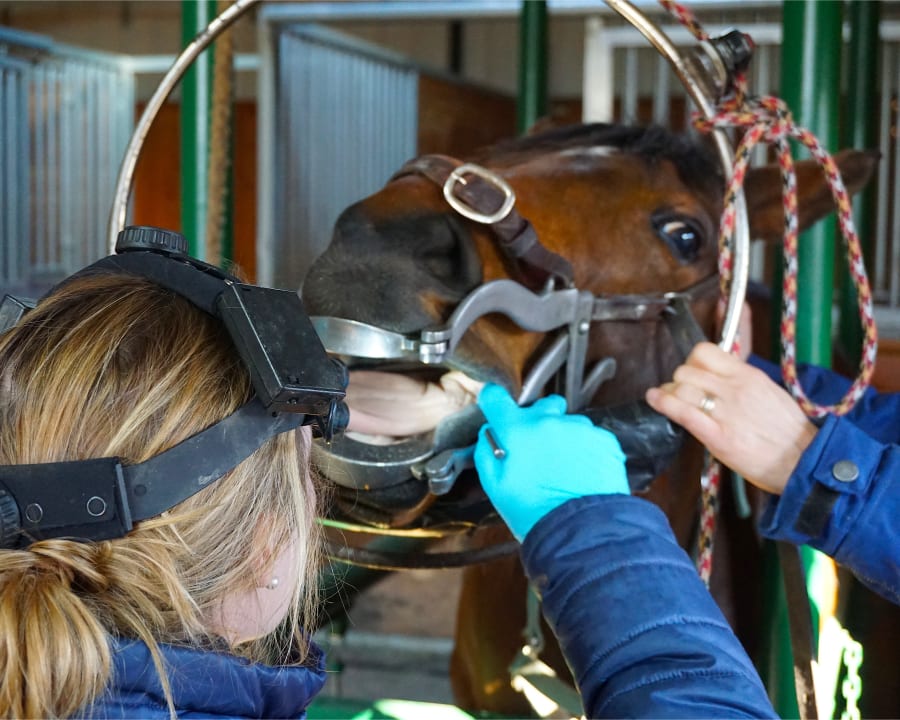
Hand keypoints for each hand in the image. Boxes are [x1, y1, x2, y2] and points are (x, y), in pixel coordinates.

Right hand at [475, 384, 628, 541]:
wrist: (580, 531)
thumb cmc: (534, 512)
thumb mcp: (494, 486)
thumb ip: (486, 451)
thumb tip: (490, 434)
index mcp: (516, 430)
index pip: (496, 398)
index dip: (493, 401)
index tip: (495, 405)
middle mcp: (547, 421)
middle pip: (540, 405)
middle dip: (537, 421)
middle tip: (536, 449)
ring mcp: (578, 428)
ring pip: (567, 423)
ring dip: (563, 437)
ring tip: (563, 469)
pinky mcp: (603, 440)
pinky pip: (590, 436)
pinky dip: (585, 449)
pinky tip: (581, 473)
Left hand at [644, 342, 817, 494]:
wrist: (803, 462)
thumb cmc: (787, 431)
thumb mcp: (768, 392)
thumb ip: (741, 379)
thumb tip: (718, 370)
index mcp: (749, 375)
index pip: (705, 351)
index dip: (692, 360)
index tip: (693, 371)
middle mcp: (735, 389)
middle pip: (687, 369)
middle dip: (678, 379)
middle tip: (681, 393)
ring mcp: (725, 412)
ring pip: (680, 387)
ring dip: (669, 393)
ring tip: (669, 400)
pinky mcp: (717, 436)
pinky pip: (681, 411)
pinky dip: (662, 403)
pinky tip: (654, 399)